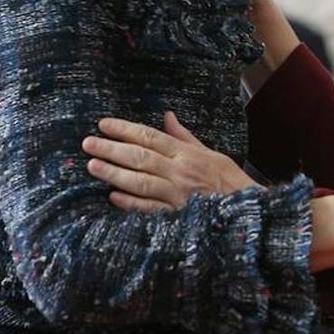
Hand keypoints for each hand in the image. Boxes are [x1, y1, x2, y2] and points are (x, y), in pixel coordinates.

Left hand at [82, 112, 254, 210]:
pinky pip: (150, 209)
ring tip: (92, 166)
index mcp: (187, 154)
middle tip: (88, 143)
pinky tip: (113, 197)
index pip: (150, 137)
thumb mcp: (210, 153)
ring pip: (141, 181)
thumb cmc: (228, 182)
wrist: (245, 212)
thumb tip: (167, 116)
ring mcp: (177, 195)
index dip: (125, 129)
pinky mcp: (176, 216)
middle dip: (112, 149)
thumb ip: (184, 137)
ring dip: (115, 173)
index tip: (103, 124)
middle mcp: (180, 172)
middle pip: (140, 157)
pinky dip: (131, 203)